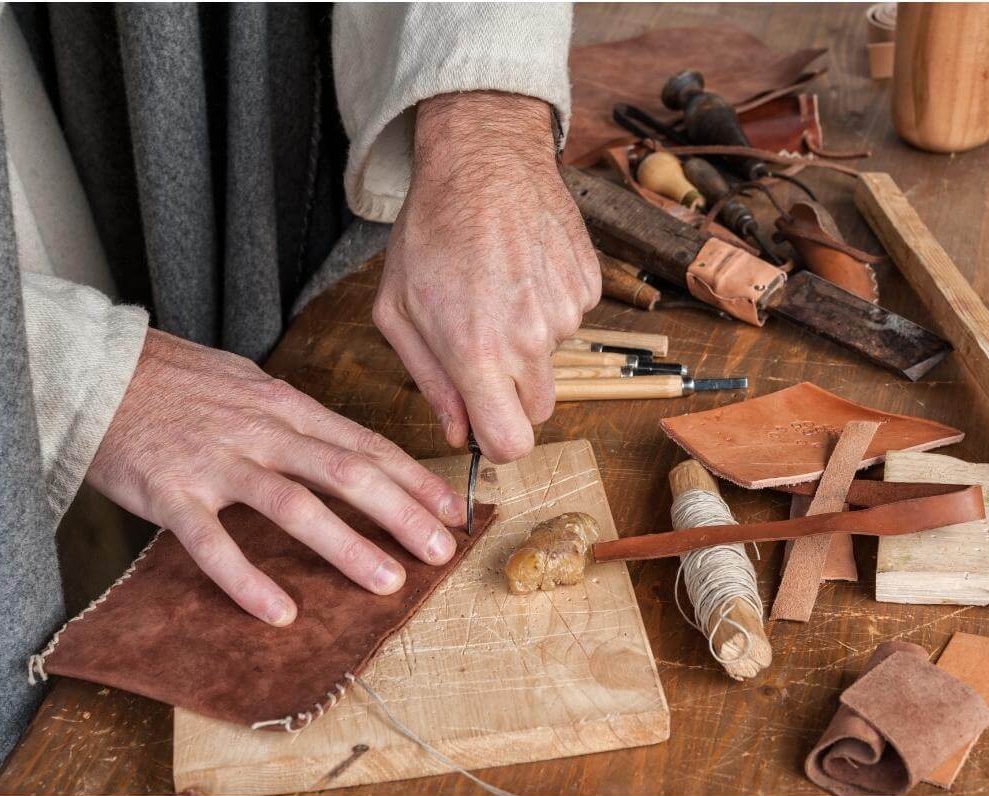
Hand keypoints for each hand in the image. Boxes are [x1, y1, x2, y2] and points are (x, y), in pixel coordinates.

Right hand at [85, 329, 466, 625]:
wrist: (96, 369)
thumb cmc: (180, 382)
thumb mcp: (251, 385)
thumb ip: (298, 419)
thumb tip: (349, 446)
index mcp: (287, 407)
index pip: (365, 443)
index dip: (414, 478)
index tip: (452, 509)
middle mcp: (263, 431)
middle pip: (347, 472)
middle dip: (401, 513)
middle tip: (440, 551)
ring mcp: (218, 462)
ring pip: (294, 505)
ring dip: (346, 546)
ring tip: (386, 581)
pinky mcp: (172, 493)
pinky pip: (214, 543)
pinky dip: (247, 580)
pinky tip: (280, 613)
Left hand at [374, 91, 599, 463]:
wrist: (484, 159)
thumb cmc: (431, 230)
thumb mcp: (398, 309)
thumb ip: (429, 379)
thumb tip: (458, 431)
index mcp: (478, 353)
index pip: (511, 443)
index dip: (497, 441)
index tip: (485, 422)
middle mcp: (530, 340)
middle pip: (538, 410)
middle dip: (512, 392)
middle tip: (484, 346)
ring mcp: (567, 312)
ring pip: (553, 360)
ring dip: (529, 340)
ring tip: (498, 288)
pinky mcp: (589, 286)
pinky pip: (571, 319)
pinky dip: (548, 304)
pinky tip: (522, 268)